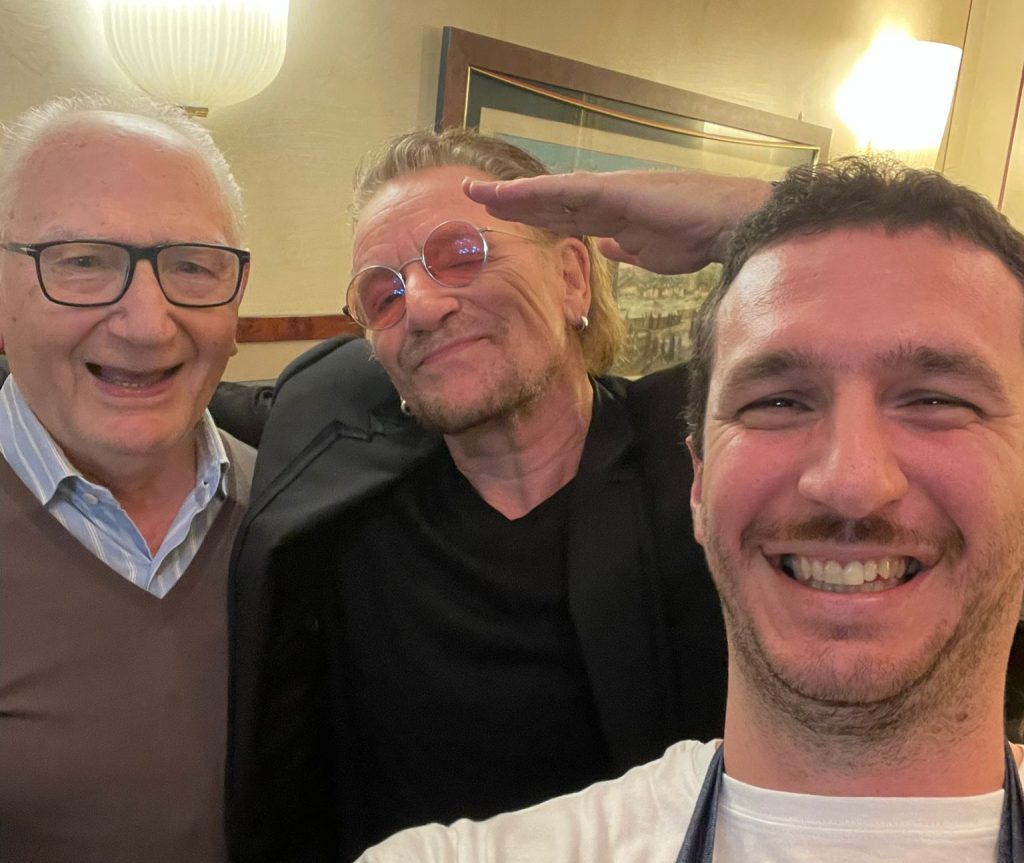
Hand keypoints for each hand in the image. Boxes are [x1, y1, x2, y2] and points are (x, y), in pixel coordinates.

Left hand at [463, 170, 770, 273]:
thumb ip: (625, 250)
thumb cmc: (695, 238)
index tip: (502, 217)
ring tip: (480, 193)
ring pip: (551, 193)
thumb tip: (606, 249)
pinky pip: (570, 191)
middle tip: (475, 197)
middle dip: (512, 202)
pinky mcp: (616, 191)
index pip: (561, 215)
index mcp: (611, 216)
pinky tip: (514, 194)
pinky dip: (540, 192)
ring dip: (515, 194)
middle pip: (548, 201)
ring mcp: (609, 192)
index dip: (531, 215)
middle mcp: (605, 199)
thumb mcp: (650, 255)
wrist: (727, 225)